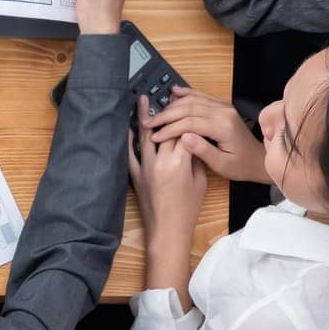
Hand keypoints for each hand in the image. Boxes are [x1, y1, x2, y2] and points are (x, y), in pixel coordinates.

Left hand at [128, 97, 206, 244]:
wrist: (167, 231)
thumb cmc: (187, 210)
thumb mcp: (200, 182)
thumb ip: (196, 159)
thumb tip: (192, 142)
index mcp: (180, 163)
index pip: (184, 133)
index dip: (188, 122)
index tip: (190, 112)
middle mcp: (160, 161)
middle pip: (165, 131)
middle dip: (167, 114)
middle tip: (168, 99)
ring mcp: (145, 167)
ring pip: (144, 136)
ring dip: (144, 117)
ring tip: (143, 99)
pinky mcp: (136, 175)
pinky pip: (129, 154)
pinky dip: (128, 140)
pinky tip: (128, 126)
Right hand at [144, 87, 268, 182]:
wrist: (259, 159)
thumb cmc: (241, 165)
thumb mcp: (222, 165)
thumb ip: (202, 150)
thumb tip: (183, 137)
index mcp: (223, 127)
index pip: (189, 123)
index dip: (169, 129)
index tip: (155, 136)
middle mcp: (223, 112)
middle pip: (188, 108)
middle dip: (166, 115)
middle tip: (149, 122)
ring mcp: (223, 107)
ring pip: (193, 100)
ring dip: (172, 105)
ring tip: (156, 112)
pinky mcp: (222, 106)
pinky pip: (202, 95)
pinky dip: (186, 93)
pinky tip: (175, 91)